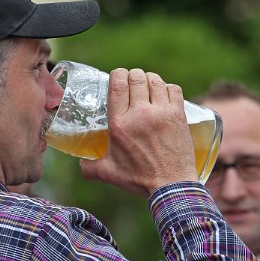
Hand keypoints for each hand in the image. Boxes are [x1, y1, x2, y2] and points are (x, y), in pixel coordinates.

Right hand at [80, 68, 198, 195]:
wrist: (171, 186)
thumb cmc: (139, 179)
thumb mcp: (109, 173)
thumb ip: (90, 168)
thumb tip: (80, 165)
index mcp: (120, 124)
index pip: (117, 85)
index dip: (117, 74)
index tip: (117, 76)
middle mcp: (140, 114)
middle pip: (136, 77)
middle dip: (132, 75)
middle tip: (132, 82)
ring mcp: (162, 113)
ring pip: (155, 80)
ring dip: (149, 80)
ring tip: (147, 86)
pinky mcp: (178, 115)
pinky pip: (173, 89)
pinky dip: (168, 88)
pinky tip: (164, 94)